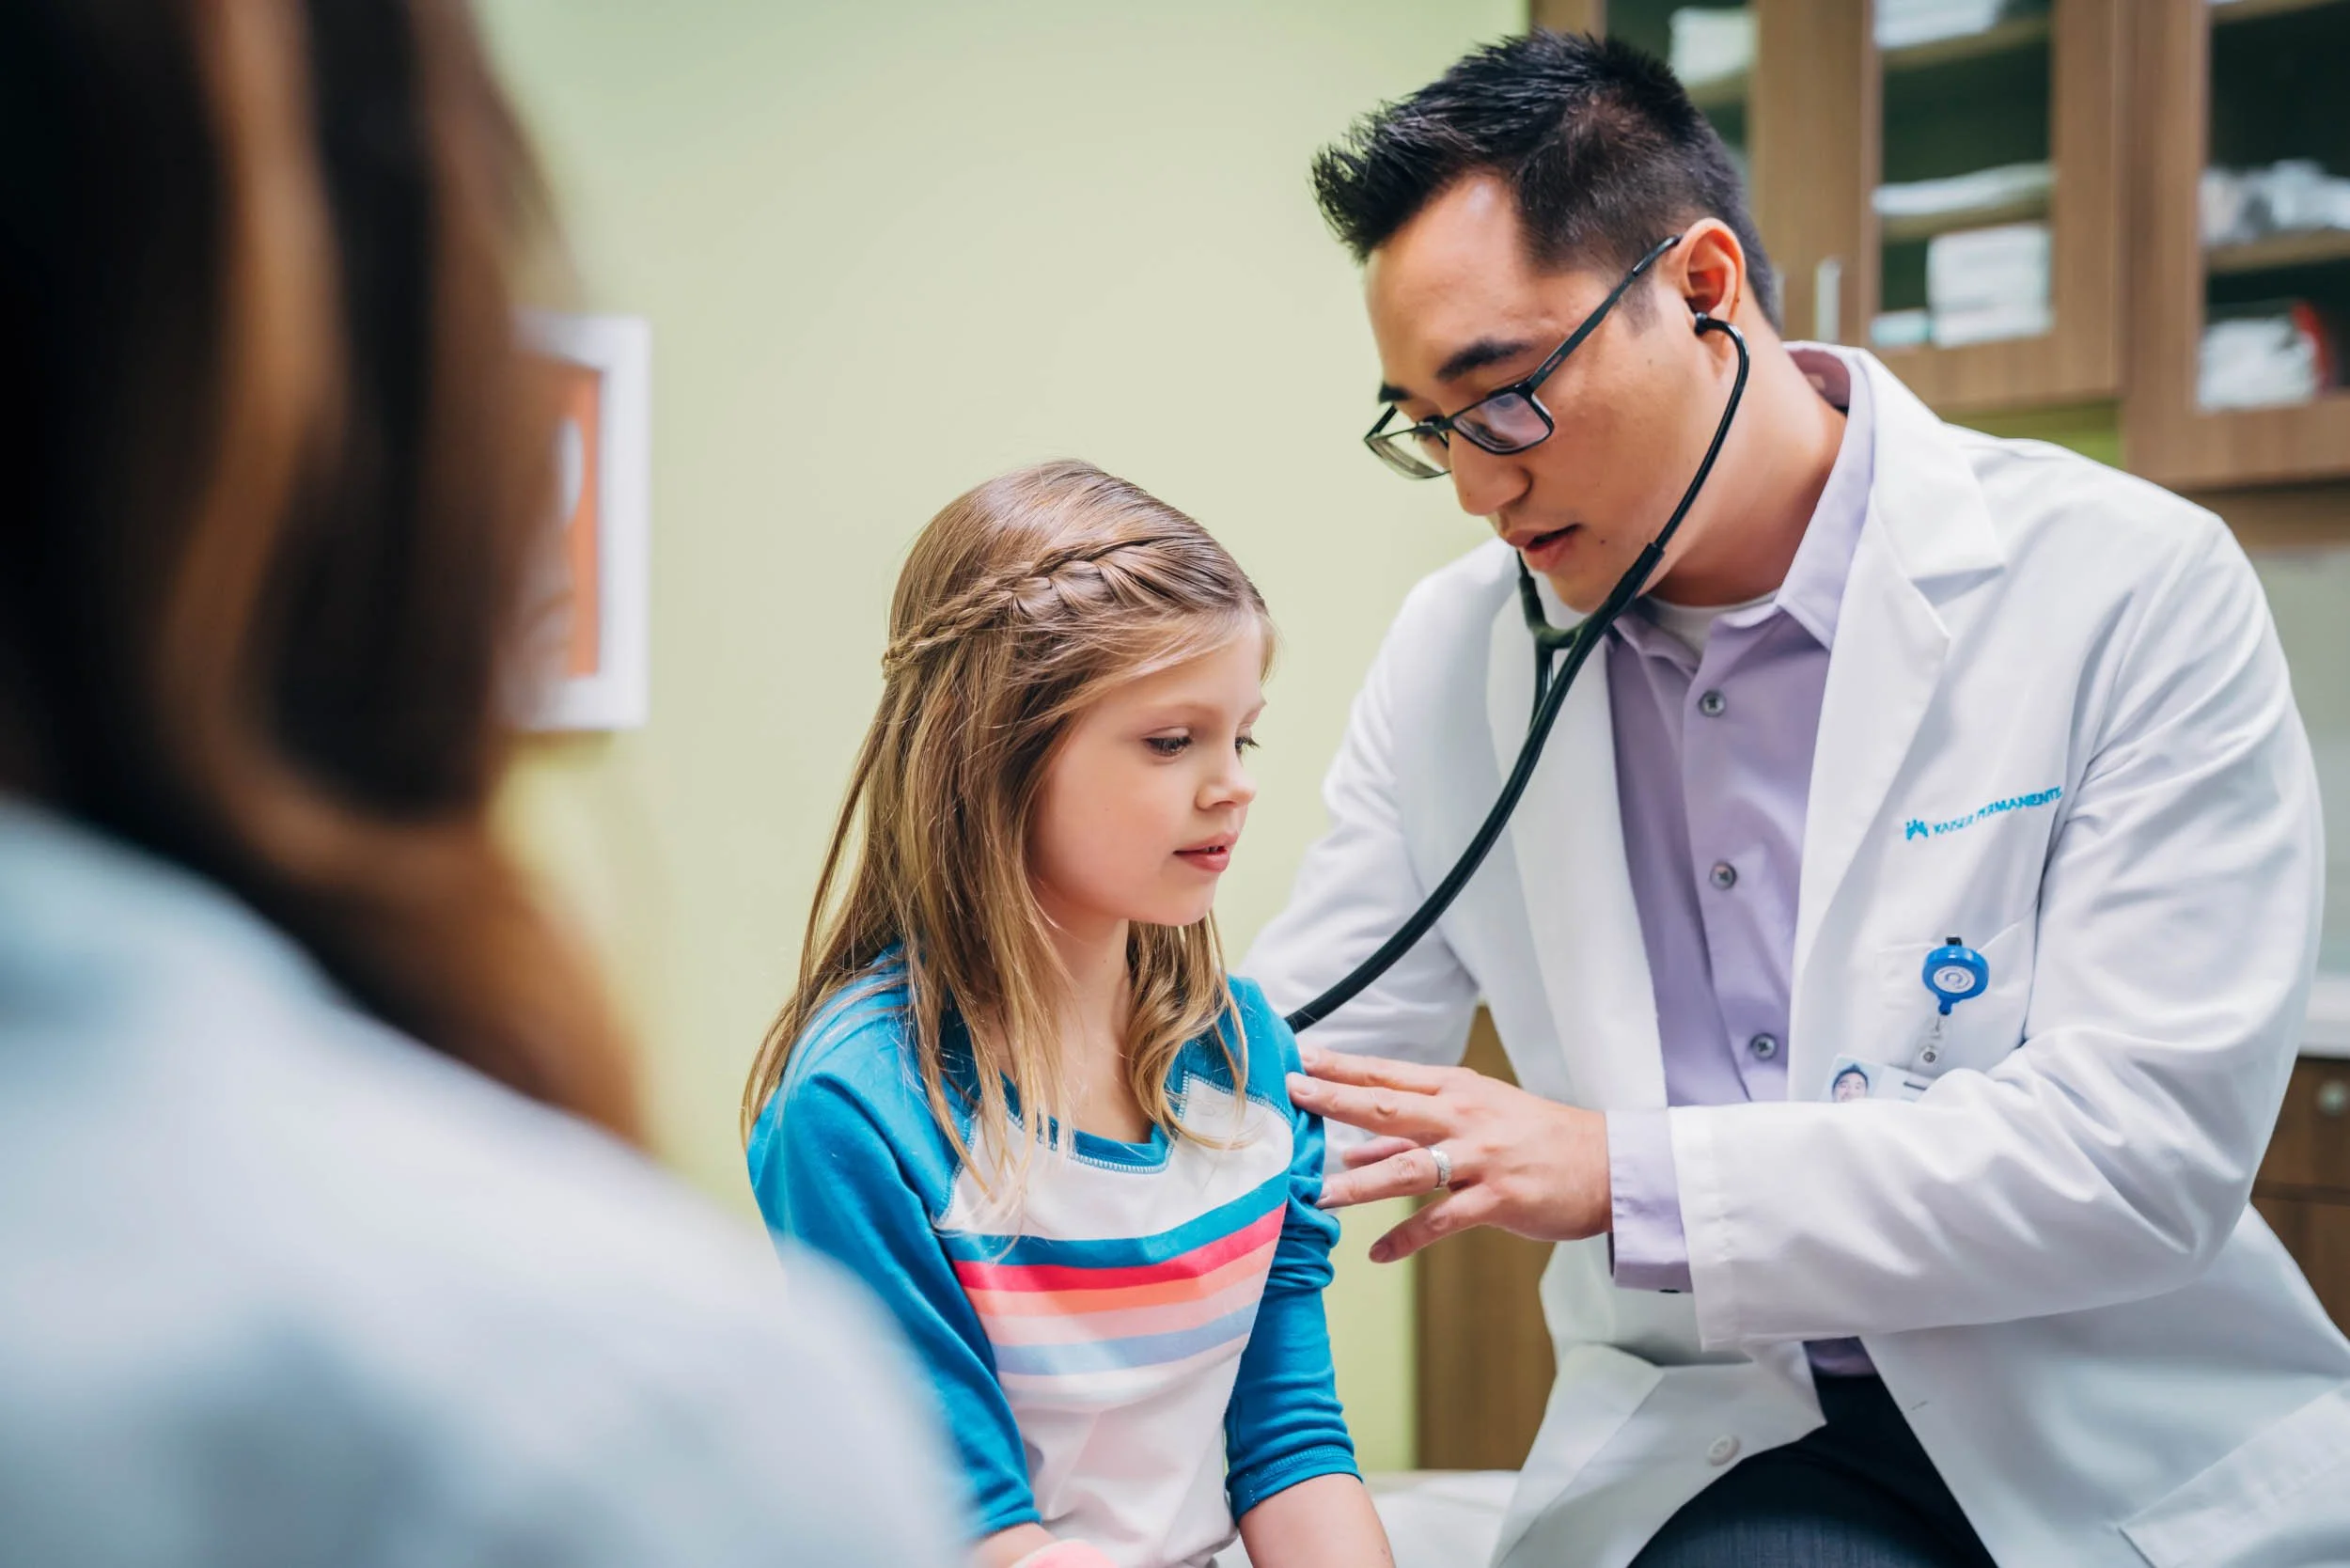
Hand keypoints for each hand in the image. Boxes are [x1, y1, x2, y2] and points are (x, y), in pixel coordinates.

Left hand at [1285, 1045, 1611, 1262]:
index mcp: (1457, 1090)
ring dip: (1361, 1183)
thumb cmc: (1536, 1138)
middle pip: (1389, 1106)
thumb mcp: (1476, 1119)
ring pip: (1410, 1167)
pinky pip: (1442, 1221)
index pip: (1389, 1074)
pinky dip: (1406, 1240)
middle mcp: (1464, 1116)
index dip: (1343, 1067)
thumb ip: (1413, 1134)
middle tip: (1294, 1096)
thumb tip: (1353, 1148)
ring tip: (1319, 1195)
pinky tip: (1377, 1253)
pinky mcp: (1498, 1199)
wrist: (1607, 1164)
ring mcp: (1481, 1157)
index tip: (1301, 1059)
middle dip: (1337, 1100)